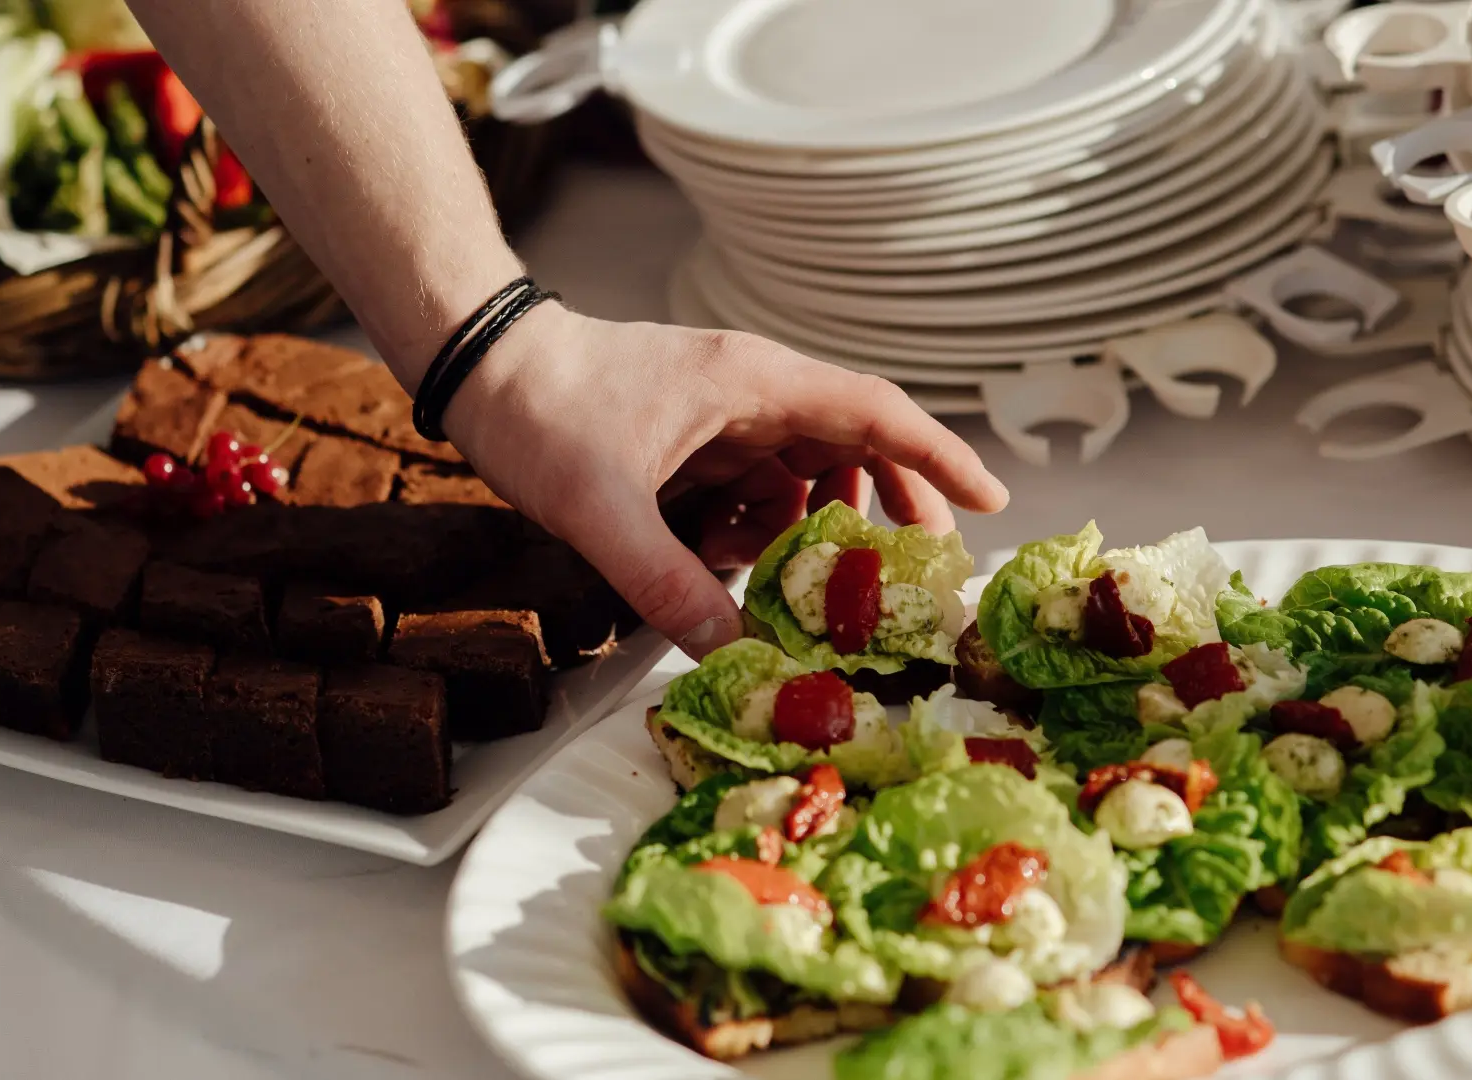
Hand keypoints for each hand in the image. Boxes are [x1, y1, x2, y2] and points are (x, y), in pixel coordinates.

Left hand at [444, 303, 1009, 658]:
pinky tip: (716, 557)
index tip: (992, 500)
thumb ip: (667, 586)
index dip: (939, 456)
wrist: (479, 366)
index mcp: (752, 384)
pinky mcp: (695, 437)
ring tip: (789, 580)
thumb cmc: (543, 411)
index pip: (875, 411)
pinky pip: (753, 485)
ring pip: (802, 473)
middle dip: (885, 507)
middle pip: (853, 445)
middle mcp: (751, 392)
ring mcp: (724, 413)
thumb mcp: (603, 510)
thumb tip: (732, 655)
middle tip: (908, 575)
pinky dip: (752, 527)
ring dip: (803, 528)